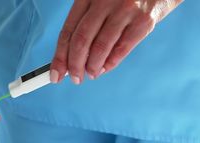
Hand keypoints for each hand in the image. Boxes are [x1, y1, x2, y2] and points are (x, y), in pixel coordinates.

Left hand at [50, 0, 182, 83]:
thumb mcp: (102, 0)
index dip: (60, 55)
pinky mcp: (144, 20)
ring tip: (90, 73)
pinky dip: (111, 62)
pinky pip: (123, 48)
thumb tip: (72, 57)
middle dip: (74, 65)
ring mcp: (125, 9)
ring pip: (101, 46)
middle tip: (74, 78)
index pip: (68, 30)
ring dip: (92, 66)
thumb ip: (88, 22)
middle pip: (81, 40)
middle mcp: (105, 0)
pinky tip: (105, 68)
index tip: (55, 73)